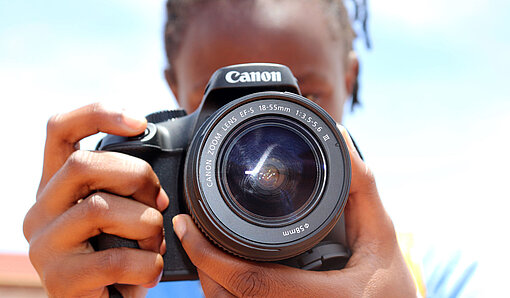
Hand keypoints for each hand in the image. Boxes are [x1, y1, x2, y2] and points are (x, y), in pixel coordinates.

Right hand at [23, 103, 169, 296]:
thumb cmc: (118, 256)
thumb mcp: (120, 214)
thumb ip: (126, 189)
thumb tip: (161, 184)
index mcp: (57, 186)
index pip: (59, 130)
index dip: (97, 115)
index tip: (139, 122)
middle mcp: (41, 210)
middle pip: (84, 165)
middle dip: (137, 177)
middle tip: (160, 202)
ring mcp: (44, 245)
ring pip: (101, 209)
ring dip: (147, 225)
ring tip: (155, 244)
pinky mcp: (59, 280)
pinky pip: (115, 259)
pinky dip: (147, 264)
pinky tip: (150, 272)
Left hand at [172, 125, 415, 296]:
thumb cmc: (391, 289)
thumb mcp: (382, 238)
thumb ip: (361, 188)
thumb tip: (337, 139)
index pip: (253, 282)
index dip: (209, 257)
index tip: (186, 226)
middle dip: (201, 266)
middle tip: (189, 232)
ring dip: (208, 280)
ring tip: (202, 247)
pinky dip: (224, 292)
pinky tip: (224, 270)